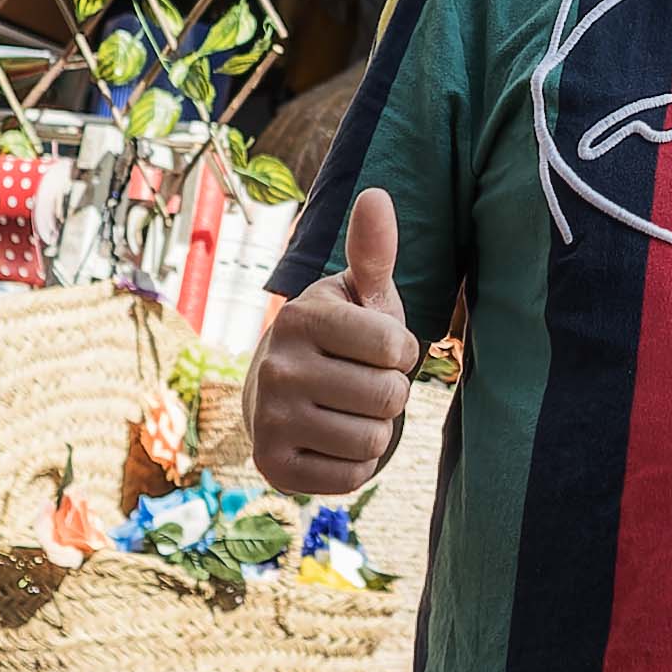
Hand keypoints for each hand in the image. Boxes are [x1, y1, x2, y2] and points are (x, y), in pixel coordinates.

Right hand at [250, 188, 417, 499]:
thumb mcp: (357, 294)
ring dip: (375, 431)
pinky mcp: (272, 466)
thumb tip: (376, 194)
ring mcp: (270, 420)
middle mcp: (277, 367)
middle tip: (361, 383)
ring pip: (374, 441)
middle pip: (388, 398)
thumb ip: (373, 251)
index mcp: (302, 318)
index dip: (401, 354)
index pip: (396, 348)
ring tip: (348, 411)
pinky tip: (332, 441)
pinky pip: (352, 477)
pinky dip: (355, 464)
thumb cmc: (338, 337)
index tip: (378, 349)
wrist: (276, 392)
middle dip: (390, 394)